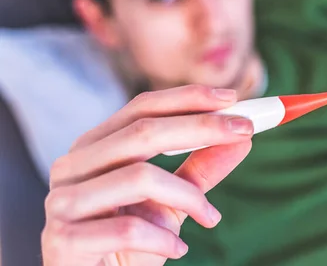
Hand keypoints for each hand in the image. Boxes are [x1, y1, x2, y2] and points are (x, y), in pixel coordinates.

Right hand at [41, 85, 253, 265]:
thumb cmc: (130, 245)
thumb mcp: (171, 202)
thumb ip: (200, 169)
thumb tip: (243, 138)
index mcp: (94, 147)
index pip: (142, 107)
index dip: (188, 98)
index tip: (233, 98)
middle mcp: (73, 166)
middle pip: (142, 132)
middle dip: (201, 127)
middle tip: (244, 132)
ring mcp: (62, 202)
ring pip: (139, 178)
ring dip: (189, 197)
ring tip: (210, 217)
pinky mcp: (63, 240)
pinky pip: (128, 229)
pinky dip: (164, 239)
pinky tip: (178, 249)